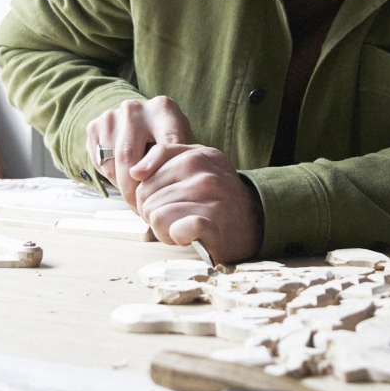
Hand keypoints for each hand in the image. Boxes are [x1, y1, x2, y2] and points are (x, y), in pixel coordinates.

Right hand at [86, 95, 195, 209]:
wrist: (141, 118)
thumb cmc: (167, 136)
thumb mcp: (182, 144)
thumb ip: (183, 160)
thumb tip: (184, 192)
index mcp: (162, 109)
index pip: (164, 148)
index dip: (163, 179)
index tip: (163, 202)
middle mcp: (134, 109)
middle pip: (128, 157)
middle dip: (134, 190)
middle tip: (142, 210)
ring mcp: (111, 116)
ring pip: (112, 164)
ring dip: (123, 187)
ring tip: (136, 200)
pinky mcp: (94, 126)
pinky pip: (100, 163)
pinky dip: (111, 178)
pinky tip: (124, 181)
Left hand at [130, 143, 262, 263]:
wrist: (254, 222)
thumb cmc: (218, 196)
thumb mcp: (197, 163)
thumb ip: (165, 156)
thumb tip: (135, 172)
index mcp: (198, 155)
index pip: (146, 173)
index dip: (147, 192)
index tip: (161, 200)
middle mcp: (205, 173)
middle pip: (147, 196)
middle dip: (153, 212)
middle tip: (174, 218)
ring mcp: (211, 198)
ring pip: (156, 215)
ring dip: (163, 229)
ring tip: (182, 228)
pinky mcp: (212, 224)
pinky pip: (176, 229)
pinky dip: (175, 236)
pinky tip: (186, 236)